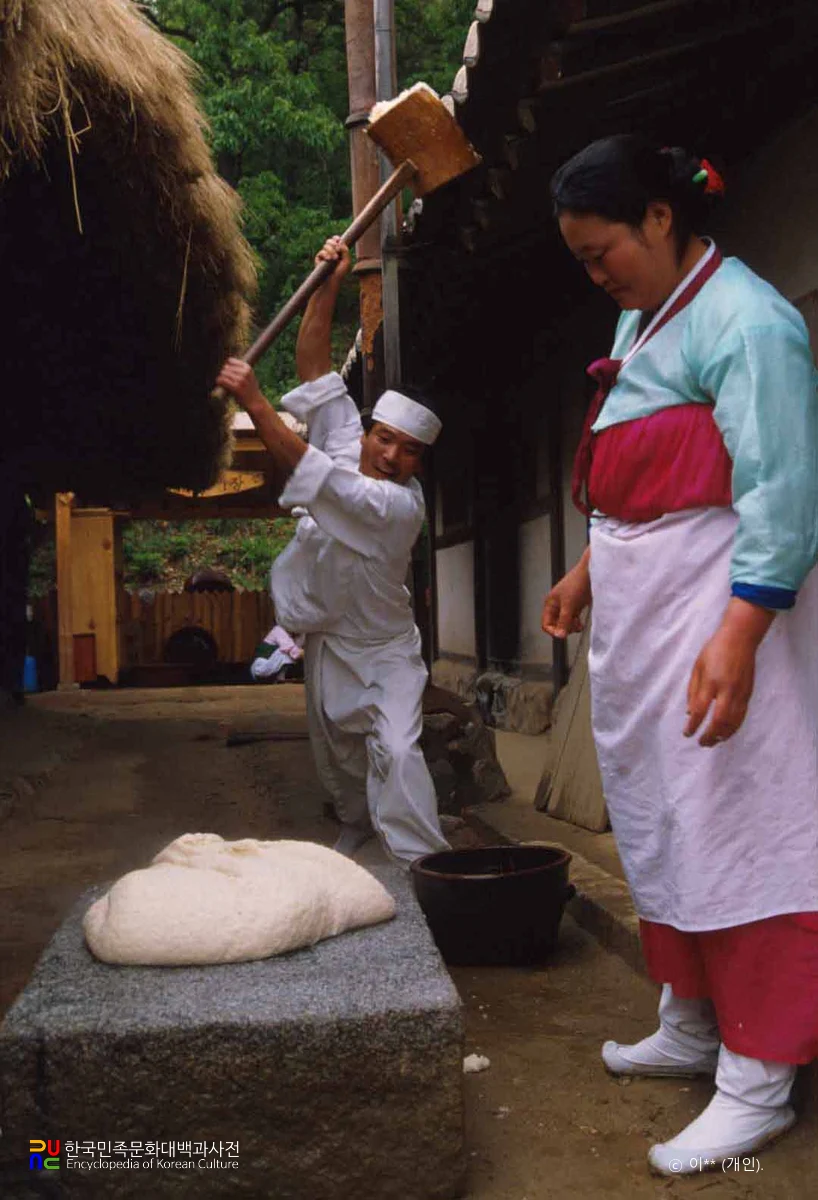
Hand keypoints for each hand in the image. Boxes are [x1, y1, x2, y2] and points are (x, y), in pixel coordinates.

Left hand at [216, 358, 264, 412]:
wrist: (255, 402)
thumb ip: (240, 369)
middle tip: (223, 378)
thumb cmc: (250, 389)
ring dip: (220, 377)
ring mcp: (241, 380)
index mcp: (248, 368)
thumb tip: (227, 361)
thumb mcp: (249, 376)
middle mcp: (245, 373)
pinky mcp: (236, 388)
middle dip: (223, 372)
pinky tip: (219, 382)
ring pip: (224, 373)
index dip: (226, 366)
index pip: (230, 361)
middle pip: (226, 367)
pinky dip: (219, 381)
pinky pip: (223, 380)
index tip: (226, 371)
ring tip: (221, 381)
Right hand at [315, 236, 351, 283]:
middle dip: (334, 243)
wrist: (332, 281)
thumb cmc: (340, 272)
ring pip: (326, 246)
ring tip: (335, 258)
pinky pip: (321, 252)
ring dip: (331, 250)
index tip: (338, 240)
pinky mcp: (318, 258)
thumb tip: (340, 242)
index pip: (336, 240)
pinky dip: (325, 254)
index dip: (336, 238)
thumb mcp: (347, 262)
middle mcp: (330, 251)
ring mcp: (324, 254)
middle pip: (330, 241)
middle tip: (337, 250)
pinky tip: (328, 259)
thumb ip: (346, 251)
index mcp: (338, 250)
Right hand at [542, 551, 591, 637]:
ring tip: (578, 624)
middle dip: (564, 628)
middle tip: (572, 627)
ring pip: (565, 623)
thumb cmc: (578, 582)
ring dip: (571, 627)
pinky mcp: (576, 606)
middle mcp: (557, 605)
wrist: (592, 573)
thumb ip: (564, 621)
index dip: (553, 631)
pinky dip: (577, 623)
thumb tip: (560, 635)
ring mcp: (567, 606)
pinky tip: (581, 622)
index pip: (546, 624)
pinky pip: (573, 619)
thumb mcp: (569, 605)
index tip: (562, 634)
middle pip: (556, 625)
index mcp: (550, 603)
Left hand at [684, 598, 773, 746]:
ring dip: (723, 735)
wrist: (740, 638)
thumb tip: (691, 713)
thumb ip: (693, 690)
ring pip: (733, 721)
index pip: (701, 710)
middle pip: (719, 720)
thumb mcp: (697, 667)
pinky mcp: (748, 693)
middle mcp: (727, 690)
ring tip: (713, 741)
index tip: (687, 733)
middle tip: (701, 743)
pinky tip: (726, 732)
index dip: (693, 725)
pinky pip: (741, 716)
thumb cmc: (714, 650)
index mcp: (711, 682)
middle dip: (710, 735)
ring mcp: (740, 693)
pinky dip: (734, 728)